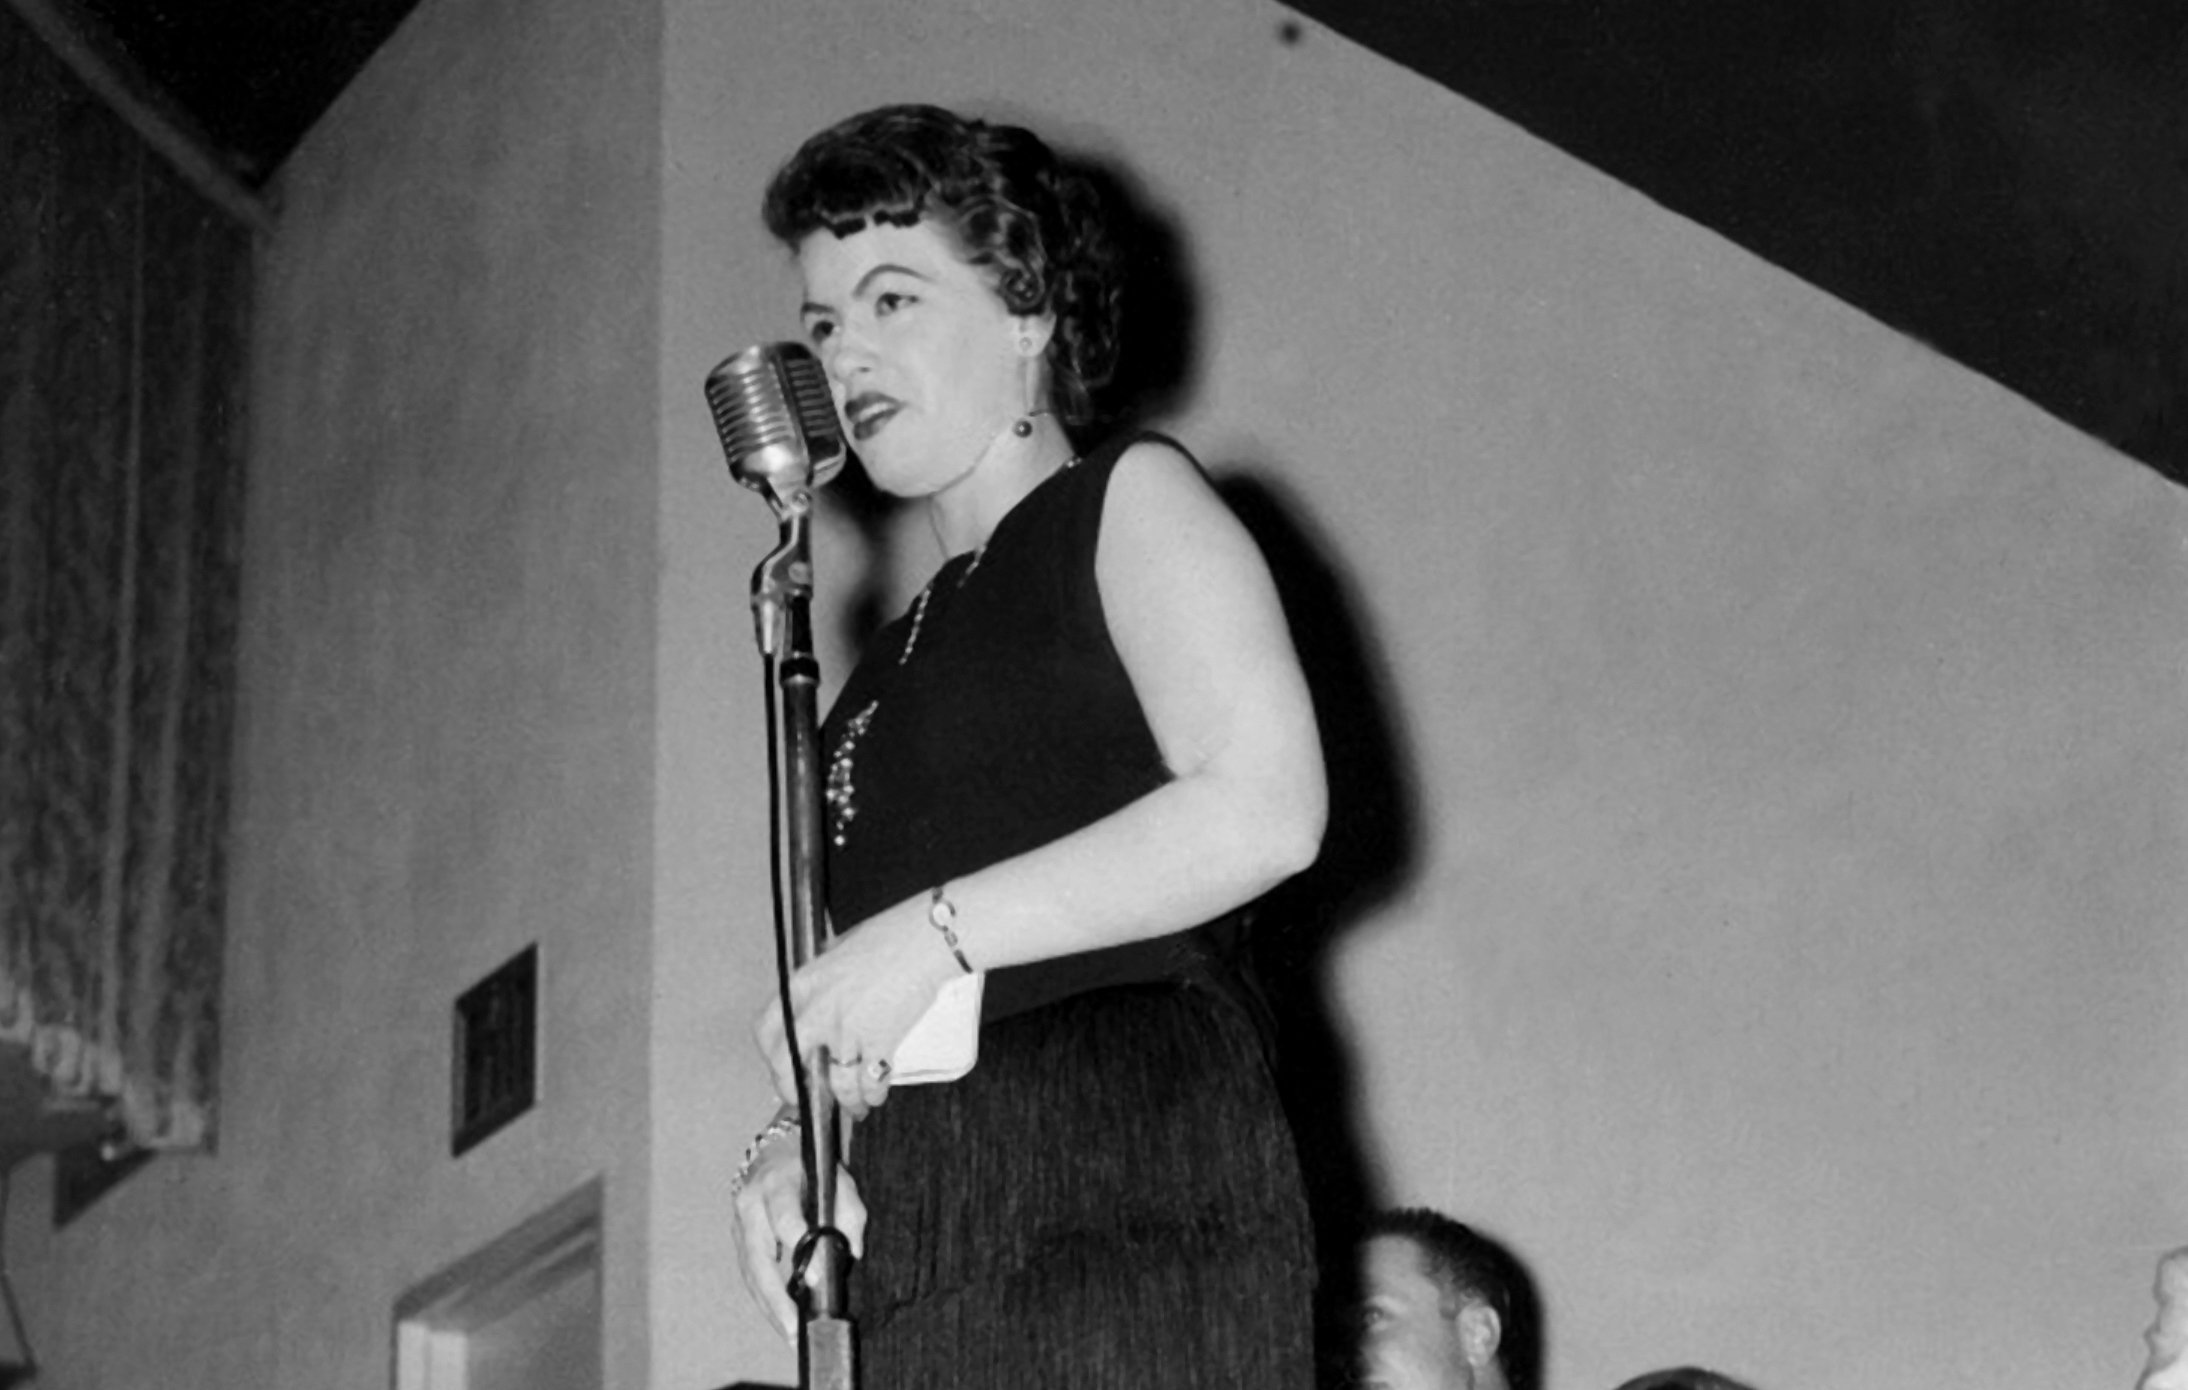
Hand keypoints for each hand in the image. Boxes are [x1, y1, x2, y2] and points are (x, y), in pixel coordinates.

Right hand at [731, 1134, 867, 1341]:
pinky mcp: (738, 1237)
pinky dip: (763, 1298)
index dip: (799, 1252)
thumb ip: (850, 1213)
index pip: (786, 1221)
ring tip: (788, 1333)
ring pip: (750, 1272)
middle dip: (776, 1297)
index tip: (814, 1282)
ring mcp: (739, 1221)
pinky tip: (779, 1317)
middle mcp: (751, 1203)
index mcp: (777, 1183)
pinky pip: (749, 1273)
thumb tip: (853, 1252)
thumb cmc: (813, 1167)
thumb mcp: (839, 1179)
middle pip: (758, 1258)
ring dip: (768, 1306)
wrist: (777, 1150)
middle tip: (793, 1328)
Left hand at [754, 897, 955, 1112]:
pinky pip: (870, 1083)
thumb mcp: (838, 950)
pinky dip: (873, 1095)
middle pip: (788, 1066)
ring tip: (854, 1105)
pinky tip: (875, 1096)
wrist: (925, 940)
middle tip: (808, 1099)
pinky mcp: (878, 1043)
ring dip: (845, 1101)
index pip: (766, 1030)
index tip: (781, 1065)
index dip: (771, 1055)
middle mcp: (818, 1011)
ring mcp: (846, 1030)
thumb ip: (823, 980)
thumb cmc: (889, 936)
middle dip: (796, 1091)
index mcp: (803, 985)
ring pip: (835, 1084)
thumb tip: (820, 999)